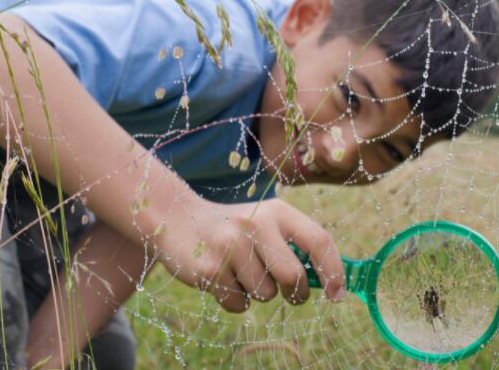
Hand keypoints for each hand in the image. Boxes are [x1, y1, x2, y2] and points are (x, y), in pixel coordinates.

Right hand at [153, 198, 345, 311]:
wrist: (178, 220)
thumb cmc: (235, 231)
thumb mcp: (266, 226)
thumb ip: (295, 248)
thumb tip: (333, 283)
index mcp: (277, 211)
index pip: (318, 240)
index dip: (334, 271)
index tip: (337, 295)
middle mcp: (255, 223)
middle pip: (293, 276)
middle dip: (294, 293)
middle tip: (285, 290)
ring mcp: (230, 244)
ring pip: (265, 294)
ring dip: (256, 292)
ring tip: (239, 271)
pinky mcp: (210, 267)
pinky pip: (238, 304)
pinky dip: (234, 300)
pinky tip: (221, 278)